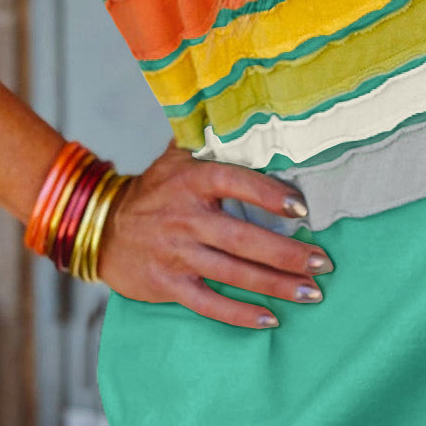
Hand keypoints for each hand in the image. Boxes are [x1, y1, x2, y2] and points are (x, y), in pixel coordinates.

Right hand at [95, 139, 332, 328]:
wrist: (102, 228)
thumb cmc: (153, 190)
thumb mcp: (175, 155)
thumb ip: (209, 135)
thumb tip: (245, 106)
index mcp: (192, 181)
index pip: (236, 183)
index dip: (270, 195)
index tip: (302, 208)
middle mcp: (185, 218)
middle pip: (243, 239)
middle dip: (287, 254)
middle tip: (323, 263)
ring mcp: (176, 253)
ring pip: (233, 273)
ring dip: (276, 286)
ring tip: (312, 293)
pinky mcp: (168, 284)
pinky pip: (209, 303)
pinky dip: (240, 314)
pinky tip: (270, 319)